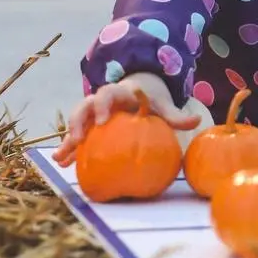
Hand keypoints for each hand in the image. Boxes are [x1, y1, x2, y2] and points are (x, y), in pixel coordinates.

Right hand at [52, 74, 200, 166]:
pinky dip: (69, 149)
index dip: (103, 105)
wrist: (138, 93)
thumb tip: (197, 121)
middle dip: (78, 121)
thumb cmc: (151, 101)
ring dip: (68, 138)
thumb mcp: (163, 106)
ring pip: (76, 122)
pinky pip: (76, 137)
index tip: (102, 122)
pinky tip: (63, 164)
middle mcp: (101, 100)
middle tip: (77, 139)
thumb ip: (176, 115)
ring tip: (60, 157)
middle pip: (84, 106)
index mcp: (120, 93)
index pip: (108, 94)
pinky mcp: (89, 126)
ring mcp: (93, 113)